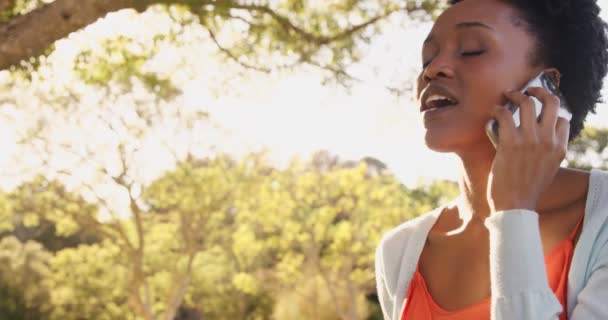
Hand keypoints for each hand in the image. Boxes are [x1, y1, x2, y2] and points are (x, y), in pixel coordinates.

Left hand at [487, 87, 569, 212]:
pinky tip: (493, 111)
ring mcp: (530, 141)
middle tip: (527, 90)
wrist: (514, 207)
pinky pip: (505, 115)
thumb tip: (539, 141)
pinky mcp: (510, 143)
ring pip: (527, 103)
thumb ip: (547, 153)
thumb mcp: (547, 171)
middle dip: (539, 91)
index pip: (563, 119)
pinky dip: (498, 109)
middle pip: (551, 103)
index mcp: (560, 149)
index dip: (551, 112)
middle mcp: (548, 141)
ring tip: (507, 95)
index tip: (539, 109)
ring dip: (515, 95)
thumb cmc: (526, 191)